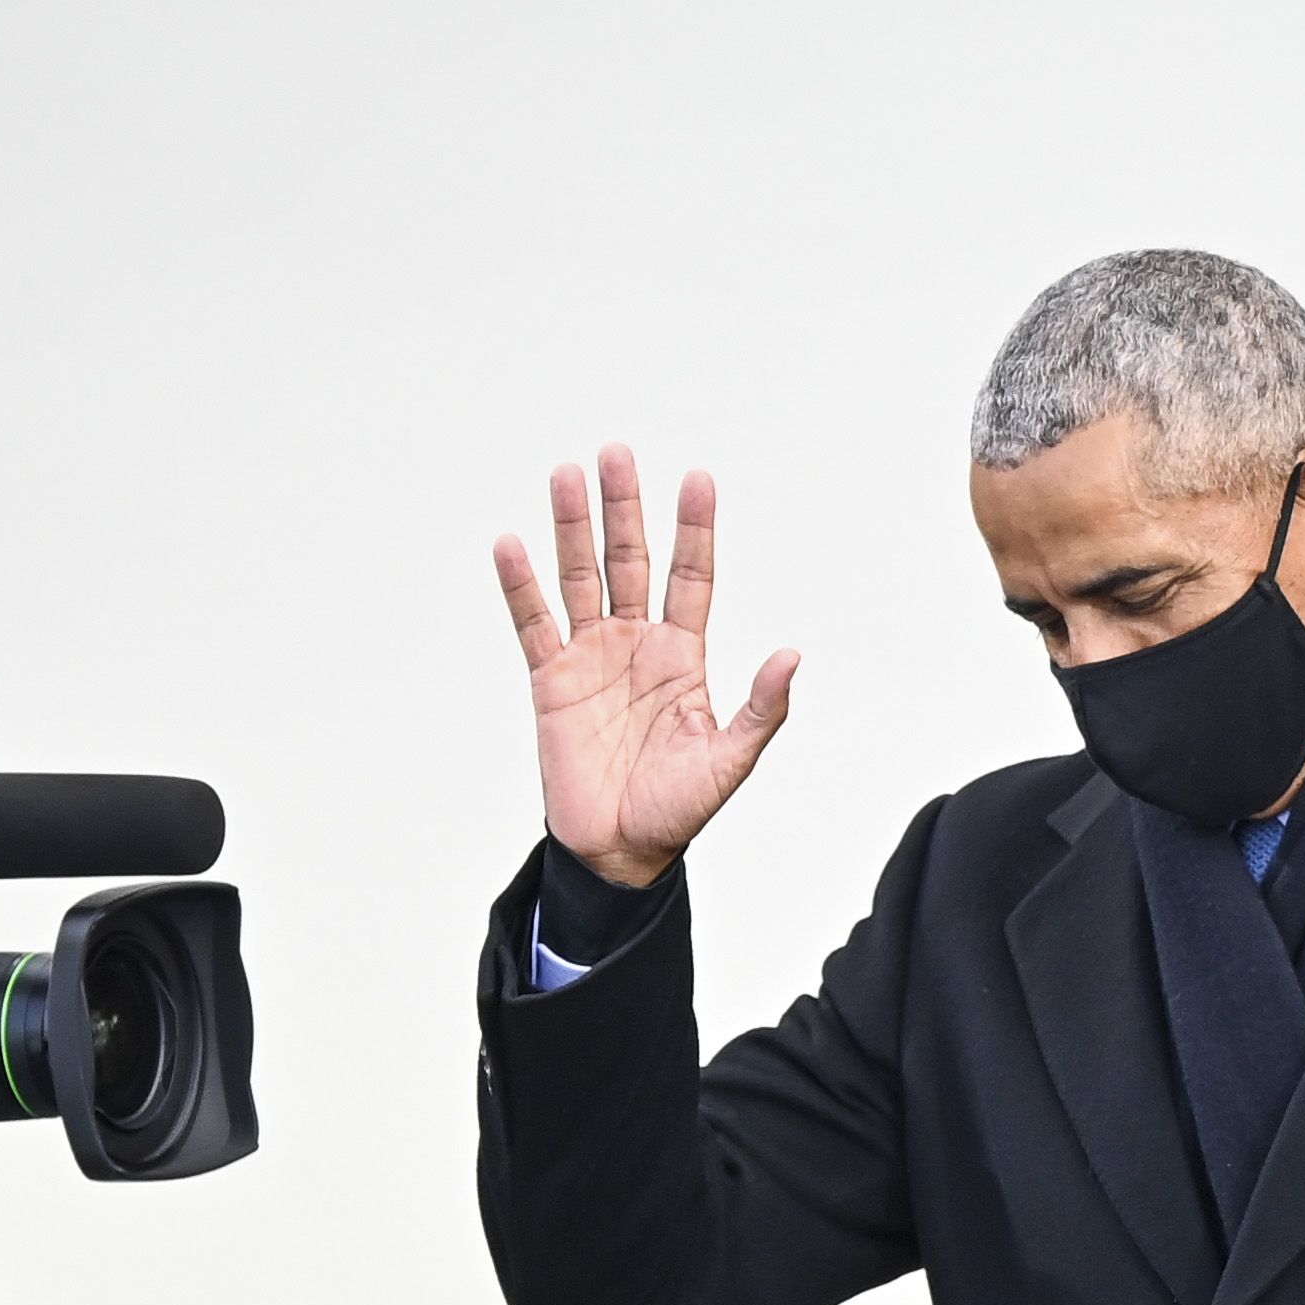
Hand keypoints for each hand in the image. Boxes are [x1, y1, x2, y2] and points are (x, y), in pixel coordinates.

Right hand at [492, 446, 800, 888]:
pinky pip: (534, 624)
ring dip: (571, 528)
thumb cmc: (678, 810)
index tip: (697, 479)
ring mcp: (591, 658)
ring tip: (566, 475)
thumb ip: (761, 708)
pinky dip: (522, 586)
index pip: (689, 577)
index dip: (693, 530)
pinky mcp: (551, 680)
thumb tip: (792, 656)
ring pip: (580, 577)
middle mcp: (636, 645)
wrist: (621, 851)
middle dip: (624, 508)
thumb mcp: (731, 760)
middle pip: (629, 561)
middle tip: (616, 454)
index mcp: (682, 657)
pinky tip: (513, 544)